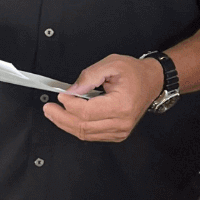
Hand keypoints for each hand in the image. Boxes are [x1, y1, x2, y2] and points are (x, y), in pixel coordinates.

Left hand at [43, 54, 163, 141]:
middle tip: (48, 109)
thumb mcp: (112, 64)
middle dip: (61, 118)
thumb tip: (72, 90)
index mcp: (122, 105)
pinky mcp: (117, 134)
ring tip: (53, 113)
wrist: (152, 81)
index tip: (60, 95)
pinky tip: (68, 118)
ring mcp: (120, 131)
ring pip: (85, 133)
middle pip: (83, 126)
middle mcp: (122, 122)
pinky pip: (92, 135)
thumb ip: (89, 76)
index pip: (87, 112)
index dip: (69, 104)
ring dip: (66, 124)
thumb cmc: (134, 72)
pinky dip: (77, 127)